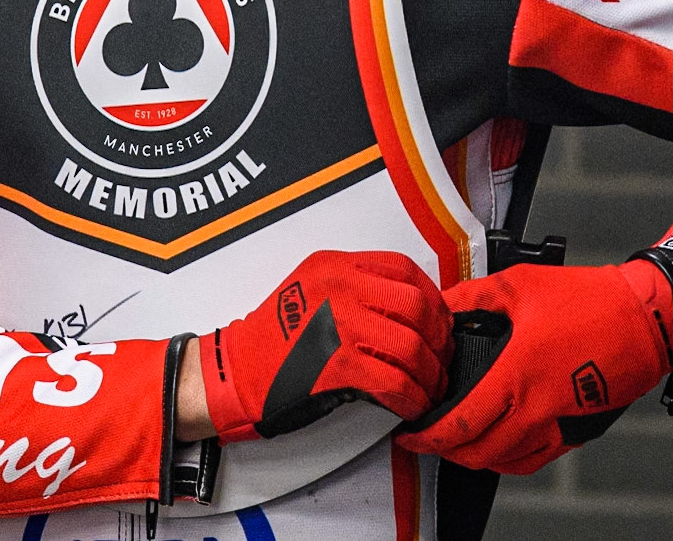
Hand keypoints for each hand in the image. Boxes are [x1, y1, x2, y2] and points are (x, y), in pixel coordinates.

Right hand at [198, 250, 453, 442]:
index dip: (431, 298)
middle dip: (438, 339)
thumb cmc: (270, 339)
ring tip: (429, 389)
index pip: (404, 269)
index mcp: (335, 266)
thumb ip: (354, 288)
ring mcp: (338, 326)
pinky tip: (411, 406)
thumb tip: (407, 309)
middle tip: (440, 359)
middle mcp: (339, 289)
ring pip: (410, 347)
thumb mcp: (311, 289)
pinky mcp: (336, 366)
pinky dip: (411, 398)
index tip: (437, 320)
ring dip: (429, 375)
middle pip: (416, 307)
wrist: (233, 372)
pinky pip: (393, 382)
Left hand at [395, 263, 671, 473]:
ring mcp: (560, 424)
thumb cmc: (590, 301)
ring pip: (506, 463)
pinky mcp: (578, 430)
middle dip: (446, 453)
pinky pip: (536, 459)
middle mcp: (537, 408)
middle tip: (429, 439)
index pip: (461, 425)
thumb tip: (440, 306)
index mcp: (517, 375)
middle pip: (478, 455)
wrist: (646, 319)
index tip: (411, 435)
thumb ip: (472, 297)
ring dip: (477, 458)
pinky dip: (510, 459)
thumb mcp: (519, 285)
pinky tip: (500, 444)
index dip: (428, 437)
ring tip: (459, 442)